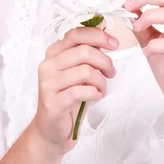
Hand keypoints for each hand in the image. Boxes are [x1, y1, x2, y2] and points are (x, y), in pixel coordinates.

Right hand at [34, 26, 117, 154]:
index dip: (98, 36)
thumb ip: (87, 53)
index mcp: (53, 52)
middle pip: (84, 51)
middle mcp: (48, 65)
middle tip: (111, 72)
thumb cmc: (68, 96)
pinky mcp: (53, 103)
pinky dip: (95, 93)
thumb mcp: (77, 70)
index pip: (76, 34)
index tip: (114, 44)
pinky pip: (80, 92)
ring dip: (101, 81)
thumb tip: (106, 38)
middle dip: (104, 61)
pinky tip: (95, 96)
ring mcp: (48, 84)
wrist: (52, 129)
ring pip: (85, 71)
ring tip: (102, 88)